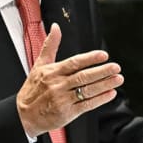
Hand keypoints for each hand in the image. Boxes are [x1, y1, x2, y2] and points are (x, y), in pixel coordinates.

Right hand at [16, 23, 123, 137]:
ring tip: (118, 79)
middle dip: (102, 71)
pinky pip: (86, 105)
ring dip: (104, 85)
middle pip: (83, 76)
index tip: (104, 55)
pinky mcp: (67, 113)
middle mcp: (58, 85)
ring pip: (87, 90)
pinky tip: (110, 93)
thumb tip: (56, 27)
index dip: (90, 58)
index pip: (74, 63)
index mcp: (52, 72)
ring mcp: (63, 99)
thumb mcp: (39, 65)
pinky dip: (100, 99)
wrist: (24, 115)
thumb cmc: (32, 90)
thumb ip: (50, 45)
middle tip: (116, 67)